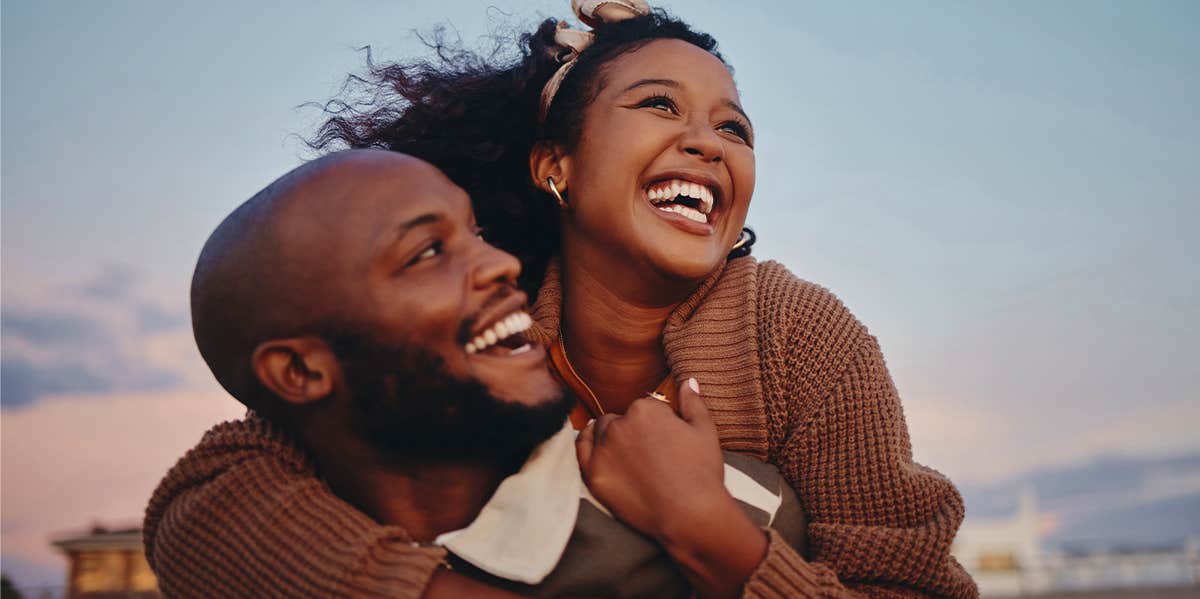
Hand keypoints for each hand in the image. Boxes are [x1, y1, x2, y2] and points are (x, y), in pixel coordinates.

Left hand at [575, 378, 726, 539]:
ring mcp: (603, 449)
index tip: (664, 441)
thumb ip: (693, 402)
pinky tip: (596, 447)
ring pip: (600, 432)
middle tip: (648, 453)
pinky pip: (581, 449)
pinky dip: (587, 444)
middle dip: (631, 429)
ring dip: (611, 438)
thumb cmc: (701, 473)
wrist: (690, 515)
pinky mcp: (593, 473)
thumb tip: (688, 380)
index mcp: (645, 409)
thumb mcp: (705, 431)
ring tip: (628, 456)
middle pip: (619, 418)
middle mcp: (620, 424)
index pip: (644, 407)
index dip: (656, 424)